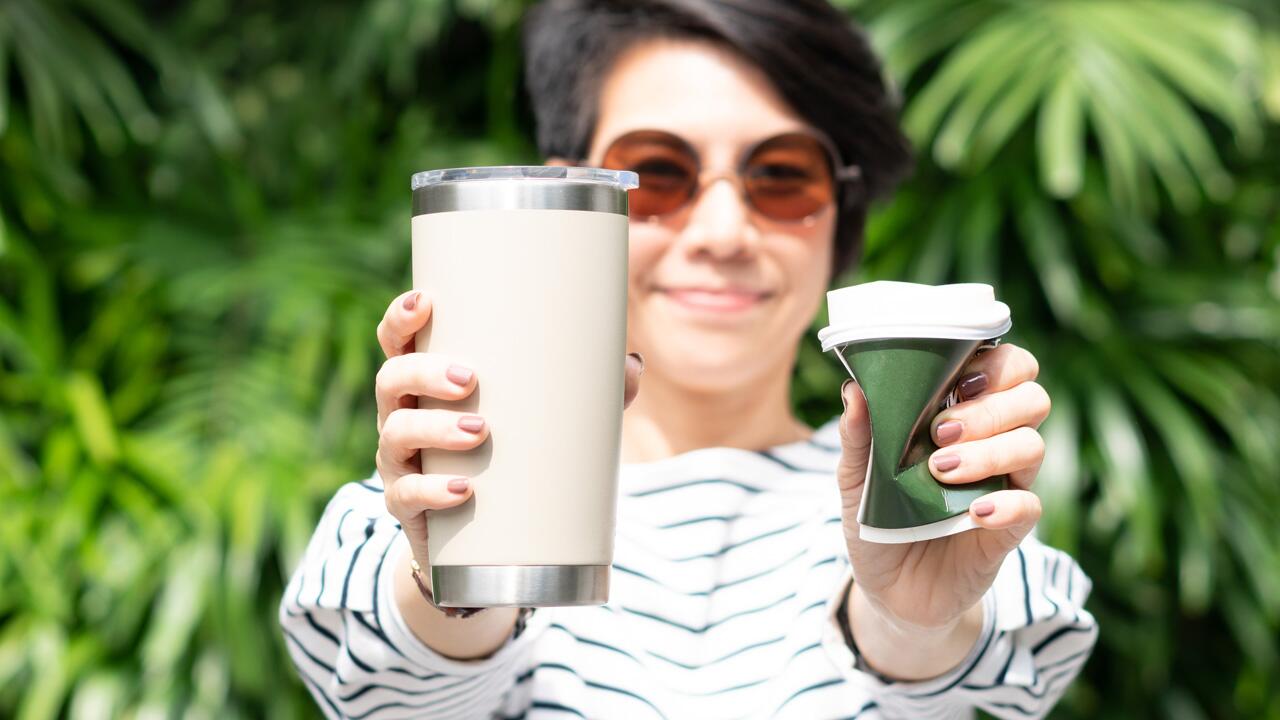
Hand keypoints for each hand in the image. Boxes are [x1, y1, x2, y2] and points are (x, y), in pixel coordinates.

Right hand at [374, 289, 643, 571]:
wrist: (478, 542)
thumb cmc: (506, 456)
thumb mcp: (539, 420)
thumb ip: (586, 393)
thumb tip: (631, 365)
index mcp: (426, 383)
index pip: (398, 341)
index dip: (401, 318)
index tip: (425, 303)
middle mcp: (403, 414)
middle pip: (393, 379)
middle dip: (425, 372)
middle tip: (470, 379)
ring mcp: (400, 462)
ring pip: (396, 434)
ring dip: (433, 428)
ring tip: (478, 431)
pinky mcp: (406, 506)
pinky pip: (405, 495)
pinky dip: (431, 492)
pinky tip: (462, 490)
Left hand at [837, 343, 1048, 677]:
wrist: (887, 589)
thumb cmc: (877, 518)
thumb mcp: (855, 477)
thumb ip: (857, 435)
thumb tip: (853, 388)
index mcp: (961, 414)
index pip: (1006, 366)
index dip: (994, 361)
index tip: (955, 378)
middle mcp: (992, 443)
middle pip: (1031, 397)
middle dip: (989, 407)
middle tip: (939, 431)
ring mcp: (1004, 485)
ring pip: (1031, 446)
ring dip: (989, 451)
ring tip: (940, 470)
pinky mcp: (1007, 530)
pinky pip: (1029, 505)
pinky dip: (1005, 503)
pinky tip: (974, 511)